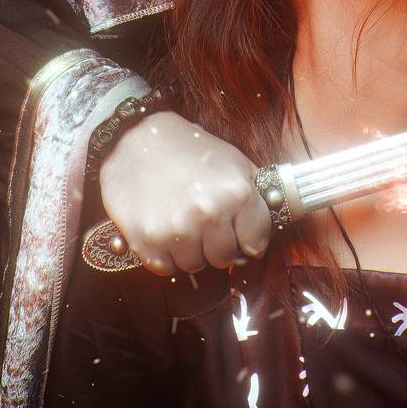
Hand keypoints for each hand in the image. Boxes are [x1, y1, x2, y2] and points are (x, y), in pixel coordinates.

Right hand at [98, 110, 271, 274]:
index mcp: (236, 192)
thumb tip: (272, 217)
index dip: (248, 236)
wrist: (134, 139)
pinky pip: (166, 268)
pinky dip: (164, 254)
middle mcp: (210, 213)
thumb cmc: (185, 147)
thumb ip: (253, 191)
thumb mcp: (231, 159)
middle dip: (216, 243)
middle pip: (225, 258)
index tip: (239, 231)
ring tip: (180, 218)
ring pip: (195, 265)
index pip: (257, 242)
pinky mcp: (148, 241)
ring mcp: (178, 230)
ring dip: (189, 249)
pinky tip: (161, 227)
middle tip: (202, 220)